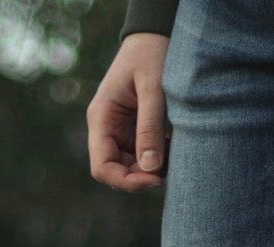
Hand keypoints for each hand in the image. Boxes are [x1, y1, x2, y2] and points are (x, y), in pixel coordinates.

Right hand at [87, 34, 170, 193]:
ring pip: (131, 168)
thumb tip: (150, 169)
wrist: (154, 37)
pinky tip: (171, 143)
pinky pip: (142, 156)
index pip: (102, 167)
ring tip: (172, 149)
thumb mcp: (153, 88)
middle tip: (170, 167)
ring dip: (152, 169)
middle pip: (117, 172)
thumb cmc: (151, 55)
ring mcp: (119, 131)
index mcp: (101, 118)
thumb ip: (149, 126)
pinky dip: (158, 158)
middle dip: (142, 177)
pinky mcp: (133, 131)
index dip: (126, 181)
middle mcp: (106, 129)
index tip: (154, 179)